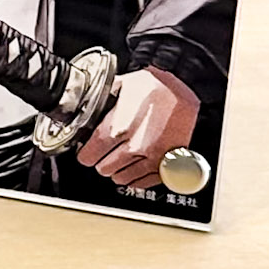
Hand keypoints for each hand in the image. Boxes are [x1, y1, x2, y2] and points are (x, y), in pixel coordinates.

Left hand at [76, 66, 201, 190]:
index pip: (91, 154)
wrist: (186, 90)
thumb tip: (83, 108)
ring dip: (117, 170)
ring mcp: (154, 158)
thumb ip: (100, 101)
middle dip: (100, 161)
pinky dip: (136, 179)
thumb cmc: (154, 85)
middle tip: (102, 153)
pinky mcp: (170, 165)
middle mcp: (136, 146)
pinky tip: (133, 169)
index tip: (85, 153)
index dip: (85, 155)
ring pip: (124, 178)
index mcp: (119, 127)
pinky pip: (146, 183)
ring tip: (117, 160)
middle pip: (105, 168)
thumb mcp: (119, 85)